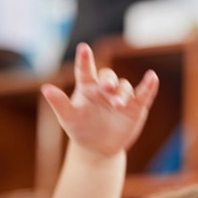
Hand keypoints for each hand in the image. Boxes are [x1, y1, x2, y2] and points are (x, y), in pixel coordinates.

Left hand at [40, 43, 158, 158]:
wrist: (98, 148)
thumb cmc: (80, 130)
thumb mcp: (68, 118)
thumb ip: (59, 103)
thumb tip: (45, 88)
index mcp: (87, 87)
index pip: (85, 71)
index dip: (85, 60)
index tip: (83, 48)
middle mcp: (105, 88)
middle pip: (108, 77)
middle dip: (108, 80)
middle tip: (107, 86)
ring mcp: (121, 96)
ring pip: (124, 87)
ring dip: (123, 93)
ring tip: (118, 105)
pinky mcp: (136, 106)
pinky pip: (144, 94)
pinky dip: (149, 85)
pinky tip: (152, 77)